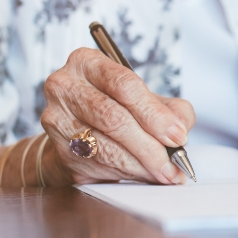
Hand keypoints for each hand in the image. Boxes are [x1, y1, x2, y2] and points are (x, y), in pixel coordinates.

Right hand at [41, 48, 195, 184]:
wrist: (78, 130)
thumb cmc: (116, 107)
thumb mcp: (146, 98)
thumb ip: (171, 108)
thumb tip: (180, 129)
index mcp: (87, 62)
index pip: (124, 85)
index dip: (155, 114)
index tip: (178, 136)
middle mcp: (65, 86)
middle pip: (113, 118)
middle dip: (150, 146)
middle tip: (174, 164)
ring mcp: (57, 119)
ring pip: (105, 147)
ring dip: (141, 165)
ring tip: (164, 173)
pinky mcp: (59, 150)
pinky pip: (98, 166)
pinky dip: (127, 174)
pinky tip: (144, 175)